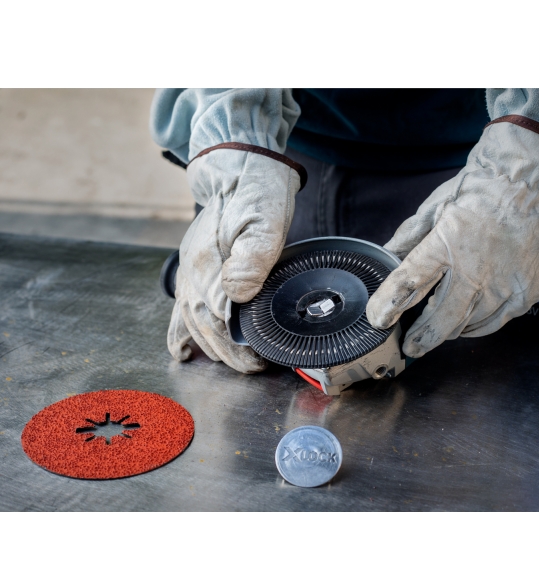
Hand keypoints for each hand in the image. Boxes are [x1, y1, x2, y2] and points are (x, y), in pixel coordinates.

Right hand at [168, 148, 301, 372]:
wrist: (239, 166)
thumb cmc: (257, 193)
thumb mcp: (265, 219)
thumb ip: (252, 257)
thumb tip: (237, 295)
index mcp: (208, 264)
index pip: (219, 320)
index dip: (238, 347)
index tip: (258, 362)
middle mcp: (193, 272)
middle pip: (205, 326)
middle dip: (228, 354)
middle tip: (253, 367)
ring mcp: (190, 270)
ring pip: (192, 321)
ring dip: (210, 347)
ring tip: (229, 363)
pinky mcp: (194, 267)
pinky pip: (181, 306)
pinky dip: (180, 332)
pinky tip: (181, 350)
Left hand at [366, 121, 538, 357]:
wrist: (531, 180)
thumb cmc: (481, 190)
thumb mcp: (435, 207)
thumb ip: (409, 236)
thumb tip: (386, 255)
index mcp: (445, 245)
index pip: (407, 283)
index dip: (388, 306)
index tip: (378, 320)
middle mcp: (476, 270)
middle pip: (440, 320)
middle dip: (421, 338)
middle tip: (412, 345)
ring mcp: (505, 284)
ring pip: (469, 326)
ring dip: (450, 330)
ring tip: (440, 329)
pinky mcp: (528, 291)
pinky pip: (498, 322)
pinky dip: (480, 324)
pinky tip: (471, 319)